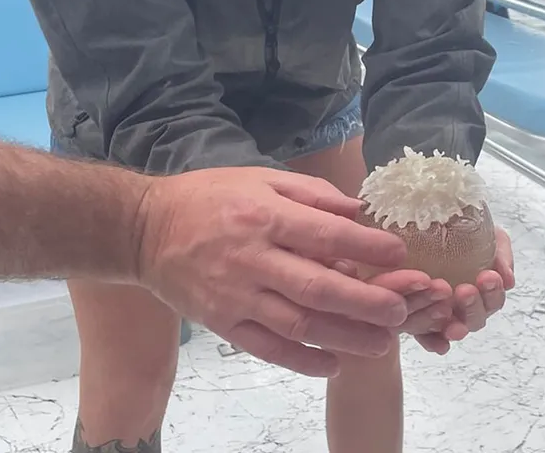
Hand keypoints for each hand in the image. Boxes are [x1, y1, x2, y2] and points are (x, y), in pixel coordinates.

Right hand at [135, 167, 433, 377]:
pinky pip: (266, 347)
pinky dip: (301, 361)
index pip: (324, 235)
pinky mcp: (221, 323)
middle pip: (317, 288)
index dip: (365, 246)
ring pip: (297, 323)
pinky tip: (333, 365)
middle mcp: (251, 259)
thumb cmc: (209, 197)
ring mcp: (235, 296)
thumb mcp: (260, 178)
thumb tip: (357, 211)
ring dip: (343, 337)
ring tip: (381, 343)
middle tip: (401, 311)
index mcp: (264, 217)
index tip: (399, 252)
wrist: (144, 229)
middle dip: (364, 303)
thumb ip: (311, 193)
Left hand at [414, 226, 514, 354]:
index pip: (493, 300)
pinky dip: (434, 342)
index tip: (489, 276)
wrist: (425, 228)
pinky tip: (438, 344)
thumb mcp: (487, 235)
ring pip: (455, 329)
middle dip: (473, 306)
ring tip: (447, 310)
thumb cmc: (459, 232)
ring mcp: (443, 317)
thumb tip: (508, 280)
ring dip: (457, 325)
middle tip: (465, 291)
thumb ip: (501, 253)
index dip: (493, 291)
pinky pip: (427, 337)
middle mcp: (465, 308)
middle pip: (476, 319)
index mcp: (483, 292)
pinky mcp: (420, 321)